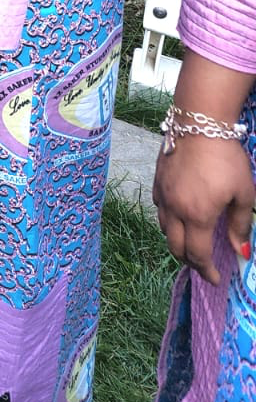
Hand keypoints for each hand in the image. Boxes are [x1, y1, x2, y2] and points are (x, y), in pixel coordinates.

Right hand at [153, 135, 254, 284]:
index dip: (207, 271)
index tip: (216, 279)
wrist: (199, 123)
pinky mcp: (157, 180)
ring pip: (164, 228)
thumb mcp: (244, 193)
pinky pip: (158, 208)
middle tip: (204, 263)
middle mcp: (175, 209)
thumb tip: (240, 252)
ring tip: (191, 240)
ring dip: (177, 240)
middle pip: (175, 247)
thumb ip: (240, 225)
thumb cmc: (226, 157)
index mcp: (197, 216)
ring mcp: (162, 193)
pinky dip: (168, 219)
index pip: (198, 254)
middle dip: (190, 260)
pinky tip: (179, 214)